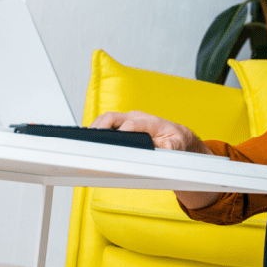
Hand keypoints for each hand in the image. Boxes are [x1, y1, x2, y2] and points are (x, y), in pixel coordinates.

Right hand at [91, 110, 209, 154]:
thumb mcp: (175, 147)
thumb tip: (154, 149)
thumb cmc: (176, 141)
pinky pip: (108, 123)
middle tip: (91, 141)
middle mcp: (138, 118)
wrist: (178, 137)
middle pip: (113, 117)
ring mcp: (130, 119)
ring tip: (87, 140)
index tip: (110, 144)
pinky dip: (99, 129)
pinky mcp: (125, 122)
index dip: (119, 133)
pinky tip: (93, 138)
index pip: (130, 124)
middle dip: (100, 127)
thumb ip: (166, 148)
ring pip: (107, 118)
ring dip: (96, 127)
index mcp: (150, 122)